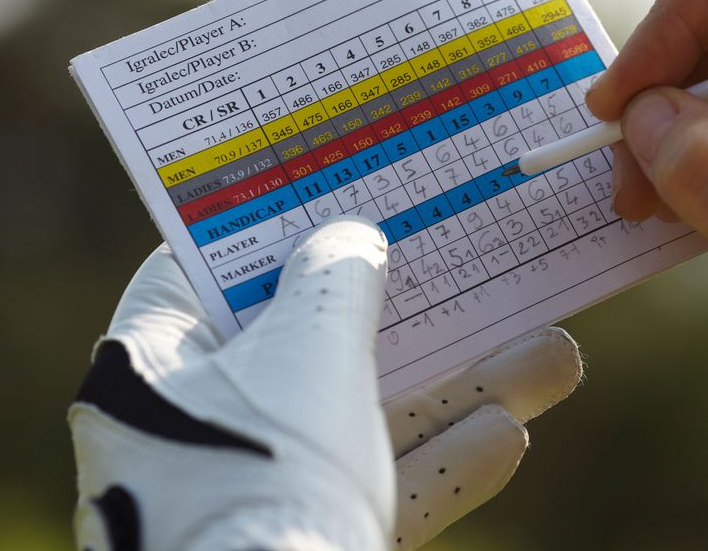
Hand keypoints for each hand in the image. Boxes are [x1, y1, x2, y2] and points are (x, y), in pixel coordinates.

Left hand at [70, 216, 581, 549]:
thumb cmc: (264, 467)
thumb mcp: (307, 348)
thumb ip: (335, 281)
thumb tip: (349, 240)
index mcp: (155, 364)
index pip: (201, 269)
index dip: (265, 226)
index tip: (329, 191)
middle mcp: (194, 425)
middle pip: (310, 342)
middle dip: (406, 312)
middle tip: (463, 261)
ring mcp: (249, 487)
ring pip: (363, 419)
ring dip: (456, 390)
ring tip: (552, 355)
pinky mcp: (297, 539)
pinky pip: (372, 488)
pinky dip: (437, 464)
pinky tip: (512, 435)